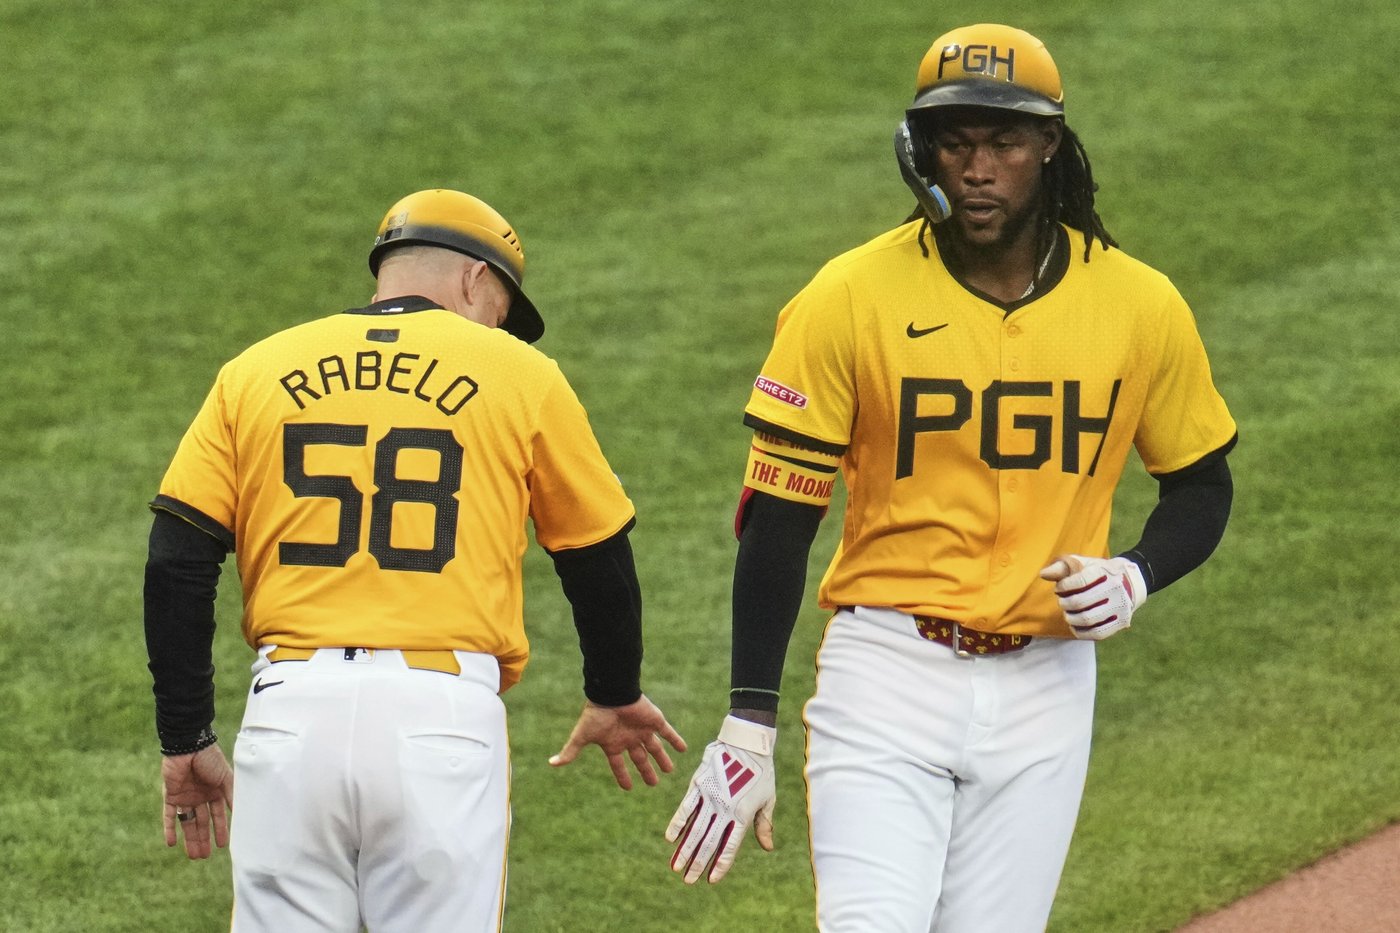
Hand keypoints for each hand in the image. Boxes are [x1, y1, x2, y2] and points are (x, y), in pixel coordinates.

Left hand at [161, 743, 234, 859]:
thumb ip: (231, 796)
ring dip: (189, 838)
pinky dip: (169, 828)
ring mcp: (185, 796)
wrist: (189, 745)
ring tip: (193, 855)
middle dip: (203, 839)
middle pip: (201, 822)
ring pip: (187, 822)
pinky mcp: (170, 795)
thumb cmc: (210, 759)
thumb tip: (241, 814)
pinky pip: (168, 814)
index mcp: (215, 791)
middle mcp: (200, 796)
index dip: (221, 830)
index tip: (223, 845)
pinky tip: (171, 843)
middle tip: (204, 857)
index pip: (218, 815)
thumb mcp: (226, 778)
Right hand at [549, 695, 686, 790]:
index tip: (628, 787)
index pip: (618, 764)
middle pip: (639, 758)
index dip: (622, 776)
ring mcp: (642, 730)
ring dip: (662, 758)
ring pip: (654, 747)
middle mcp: (629, 738)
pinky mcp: (654, 720)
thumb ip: (570, 751)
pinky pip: (667, 732)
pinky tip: (683, 749)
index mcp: (613, 743)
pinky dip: (675, 740)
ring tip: (670, 770)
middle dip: (646, 770)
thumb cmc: (596, 715)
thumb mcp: (582, 736)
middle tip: (653, 783)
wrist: (612, 694)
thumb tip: (551, 763)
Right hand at [665, 715, 775, 883]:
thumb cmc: (762, 772)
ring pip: (694, 829)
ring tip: (676, 867)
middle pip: (709, 841)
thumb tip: (768, 847)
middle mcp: (724, 808)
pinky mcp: (698, 784)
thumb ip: (764, 824)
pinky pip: (686, 808)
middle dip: (697, 862)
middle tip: (688, 880)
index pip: (729, 846)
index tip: (712, 880)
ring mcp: (709, 796)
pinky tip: (670, 839)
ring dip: (684, 849)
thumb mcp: (768, 799)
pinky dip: (677, 823)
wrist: (746, 742)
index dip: (720, 864)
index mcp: (743, 814)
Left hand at [1040, 554, 1146, 639]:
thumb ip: (1062, 567)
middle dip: (1065, 604)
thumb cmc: (1099, 572)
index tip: (1059, 588)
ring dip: (1071, 618)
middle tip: (1063, 602)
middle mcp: (1115, 589)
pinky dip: (1082, 632)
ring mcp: (1120, 607)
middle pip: (1081, 602)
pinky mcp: (1121, 622)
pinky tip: (1075, 626)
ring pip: (1088, 619)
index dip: (1063, 587)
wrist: (1130, 581)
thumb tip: (1043, 574)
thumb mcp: (1083, 563)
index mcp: (1104, 572)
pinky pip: (1098, 633)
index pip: (1079, 581)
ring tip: (1068, 614)